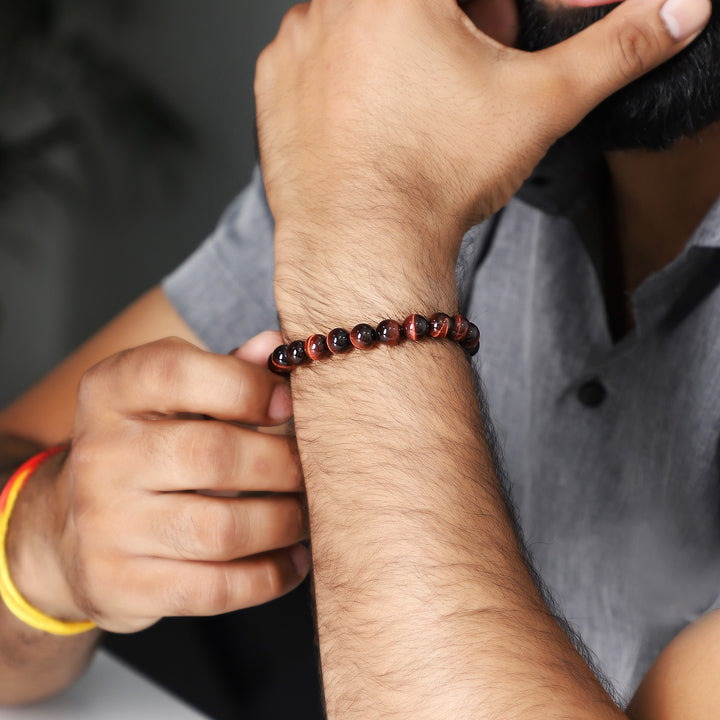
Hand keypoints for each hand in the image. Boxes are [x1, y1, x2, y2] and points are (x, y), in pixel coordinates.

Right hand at [7, 333, 308, 632]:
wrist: (67, 531)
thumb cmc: (146, 451)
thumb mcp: (170, 399)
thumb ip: (225, 372)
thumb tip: (276, 345)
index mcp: (111, 392)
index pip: (177, 371)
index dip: (246, 385)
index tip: (288, 405)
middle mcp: (99, 454)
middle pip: (213, 455)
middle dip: (282, 465)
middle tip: (311, 471)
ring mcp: (102, 525)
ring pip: (220, 530)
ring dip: (283, 524)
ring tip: (305, 516)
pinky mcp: (118, 585)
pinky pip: (213, 589)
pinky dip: (269, 577)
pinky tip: (292, 561)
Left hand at [255, 0, 709, 323]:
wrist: (362, 249)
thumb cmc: (432, 180)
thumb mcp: (540, 103)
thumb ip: (614, 49)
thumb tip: (679, 12)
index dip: (482, 14)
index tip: (486, 36)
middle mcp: (330, 2)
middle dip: (439, 24)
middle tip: (453, 77)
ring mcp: (292, 44)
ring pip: (352, 19)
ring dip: (387, 46)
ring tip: (408, 108)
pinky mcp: (269, 87)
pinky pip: (311, 58)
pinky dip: (342, 76)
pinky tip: (367, 122)